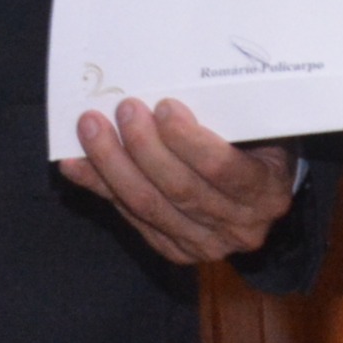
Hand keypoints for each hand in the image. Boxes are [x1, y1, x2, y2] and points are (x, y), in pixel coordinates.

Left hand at [59, 99, 296, 263]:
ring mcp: (206, 245)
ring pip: (149, 206)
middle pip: (180, 189)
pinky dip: (100, 187)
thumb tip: (164, 91)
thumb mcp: (259, 128)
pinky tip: (75, 164)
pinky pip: (131, 218)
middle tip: (122, 108)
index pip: (224, 169)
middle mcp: (241, 227)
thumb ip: (226, 116)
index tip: (164, 106)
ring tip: (90, 128)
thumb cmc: (258, 146)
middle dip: (143, 147)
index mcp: (267, 192)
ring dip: (112, 165)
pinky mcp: (175, 250)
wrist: (262, 194)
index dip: (189, 140)